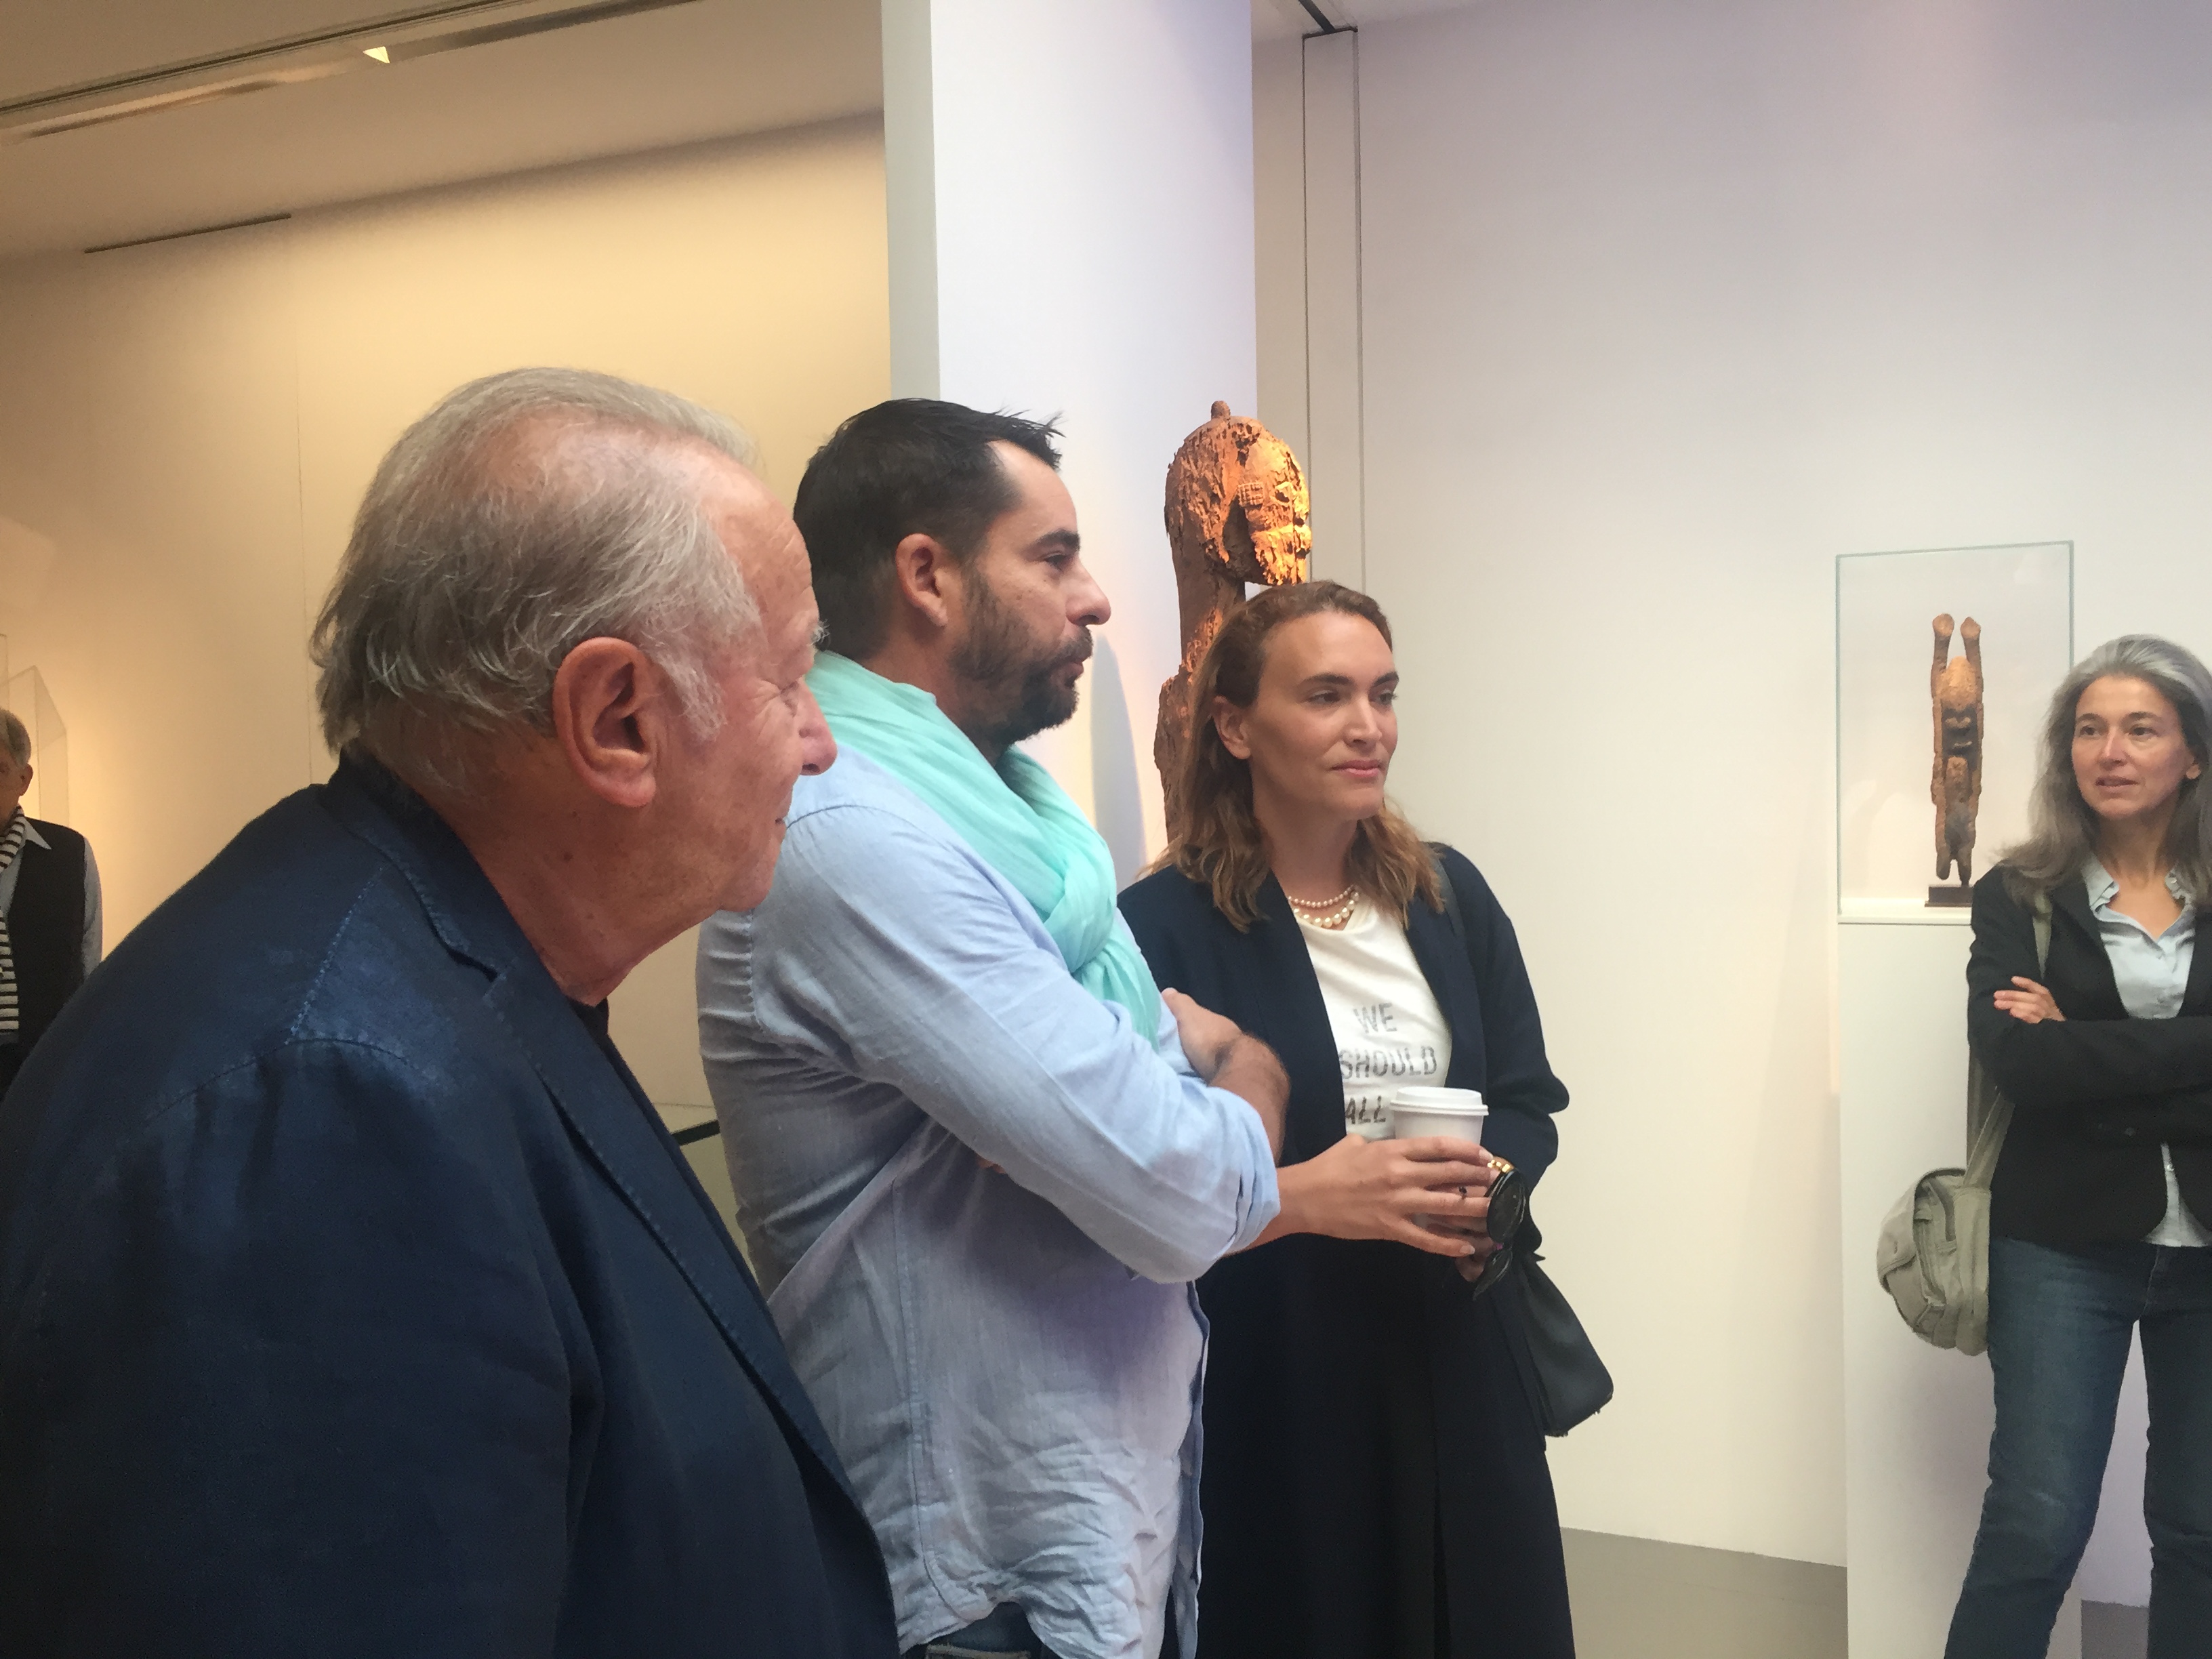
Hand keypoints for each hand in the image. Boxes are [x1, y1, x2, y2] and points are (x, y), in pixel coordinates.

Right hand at [1161, 988, 1243, 1081]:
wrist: (1235, 1069)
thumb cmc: (1210, 1039)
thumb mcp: (1189, 1016)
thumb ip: (1179, 1004)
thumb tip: (1168, 991)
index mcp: (1215, 1021)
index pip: (1196, 1019)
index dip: (1182, 1022)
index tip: (1167, 1030)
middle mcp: (1225, 1036)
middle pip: (1203, 1037)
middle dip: (1190, 1043)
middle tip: (1170, 1050)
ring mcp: (1232, 1057)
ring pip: (1209, 1055)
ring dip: (1197, 1058)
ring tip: (1179, 1065)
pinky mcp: (1232, 1075)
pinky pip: (1212, 1071)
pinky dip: (1203, 1072)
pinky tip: (1193, 1077)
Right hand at [1269, 1133, 1498, 1258]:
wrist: (1304, 1198)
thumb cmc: (1327, 1168)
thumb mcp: (1353, 1144)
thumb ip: (1378, 1145)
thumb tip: (1392, 1148)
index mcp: (1392, 1152)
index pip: (1439, 1147)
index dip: (1467, 1150)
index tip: (1485, 1155)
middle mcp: (1401, 1176)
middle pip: (1451, 1174)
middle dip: (1479, 1176)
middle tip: (1498, 1180)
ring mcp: (1398, 1204)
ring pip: (1447, 1206)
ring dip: (1475, 1208)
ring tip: (1495, 1210)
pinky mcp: (1391, 1229)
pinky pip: (1426, 1239)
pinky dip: (1449, 1244)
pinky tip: (1467, 1247)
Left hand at [1994, 976, 2064, 1023]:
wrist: (2061, 1038)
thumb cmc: (2045, 1020)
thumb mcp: (2041, 1008)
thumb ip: (2027, 1001)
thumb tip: (2006, 995)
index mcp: (2049, 1001)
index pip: (2041, 990)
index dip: (2027, 983)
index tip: (2013, 979)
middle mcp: (2050, 1008)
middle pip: (2034, 998)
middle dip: (2015, 995)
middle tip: (1997, 994)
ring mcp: (2048, 1019)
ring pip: (2034, 1008)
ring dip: (2016, 1004)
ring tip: (1999, 1003)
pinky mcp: (2045, 1030)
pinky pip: (2035, 1021)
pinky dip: (2023, 1015)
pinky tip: (2012, 1013)